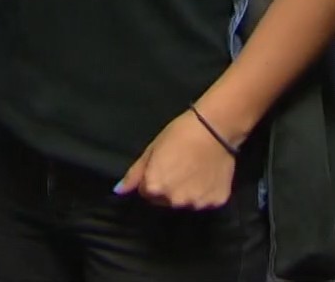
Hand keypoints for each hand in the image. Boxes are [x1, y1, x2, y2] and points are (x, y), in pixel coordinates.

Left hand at [114, 111, 235, 210]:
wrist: (214, 129)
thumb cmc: (178, 134)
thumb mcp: (151, 150)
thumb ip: (134, 174)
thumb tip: (118, 191)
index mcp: (155, 188)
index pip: (146, 193)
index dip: (152, 179)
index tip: (162, 165)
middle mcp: (174, 201)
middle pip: (165, 200)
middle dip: (168, 188)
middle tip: (178, 167)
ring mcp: (196, 203)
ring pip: (185, 202)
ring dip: (186, 191)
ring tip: (194, 171)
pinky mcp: (215, 202)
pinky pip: (205, 201)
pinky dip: (204, 192)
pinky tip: (207, 175)